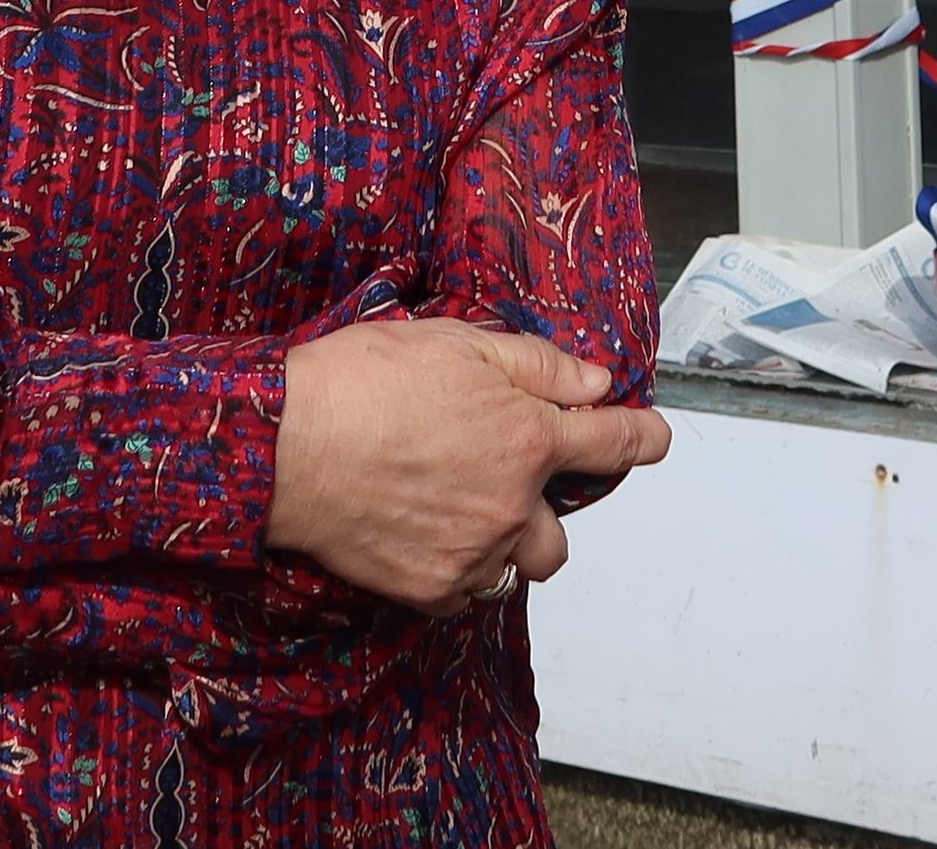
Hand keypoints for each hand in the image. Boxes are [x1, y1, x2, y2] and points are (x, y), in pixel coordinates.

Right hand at [267, 321, 669, 612]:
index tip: (653, 439)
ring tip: (457, 511)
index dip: (640, 439)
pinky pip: (466, 595)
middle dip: (544, 511)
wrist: (284, 446)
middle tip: (502, 483)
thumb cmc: (358, 383)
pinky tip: (423, 534)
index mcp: (526, 438)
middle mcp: (511, 504)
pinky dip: (457, 572)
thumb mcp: (455, 342)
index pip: (612, 444)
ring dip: (505, 545)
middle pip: (562, 534)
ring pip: (517, 568)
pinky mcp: (429, 588)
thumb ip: (536, 365)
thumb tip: (593, 383)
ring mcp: (472, 553)